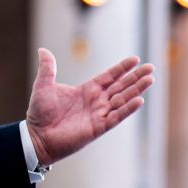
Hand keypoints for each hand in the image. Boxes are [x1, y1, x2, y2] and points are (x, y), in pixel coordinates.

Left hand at [24, 49, 153, 165]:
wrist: (37, 136)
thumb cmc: (40, 113)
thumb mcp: (44, 86)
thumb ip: (47, 68)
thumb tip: (43, 50)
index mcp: (87, 90)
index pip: (110, 76)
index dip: (122, 68)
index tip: (135, 59)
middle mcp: (96, 101)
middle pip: (121, 86)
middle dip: (136, 77)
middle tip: (151, 68)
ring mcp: (99, 114)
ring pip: (123, 100)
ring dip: (136, 90)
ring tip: (150, 80)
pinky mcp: (98, 127)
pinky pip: (116, 117)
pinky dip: (128, 109)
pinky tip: (139, 100)